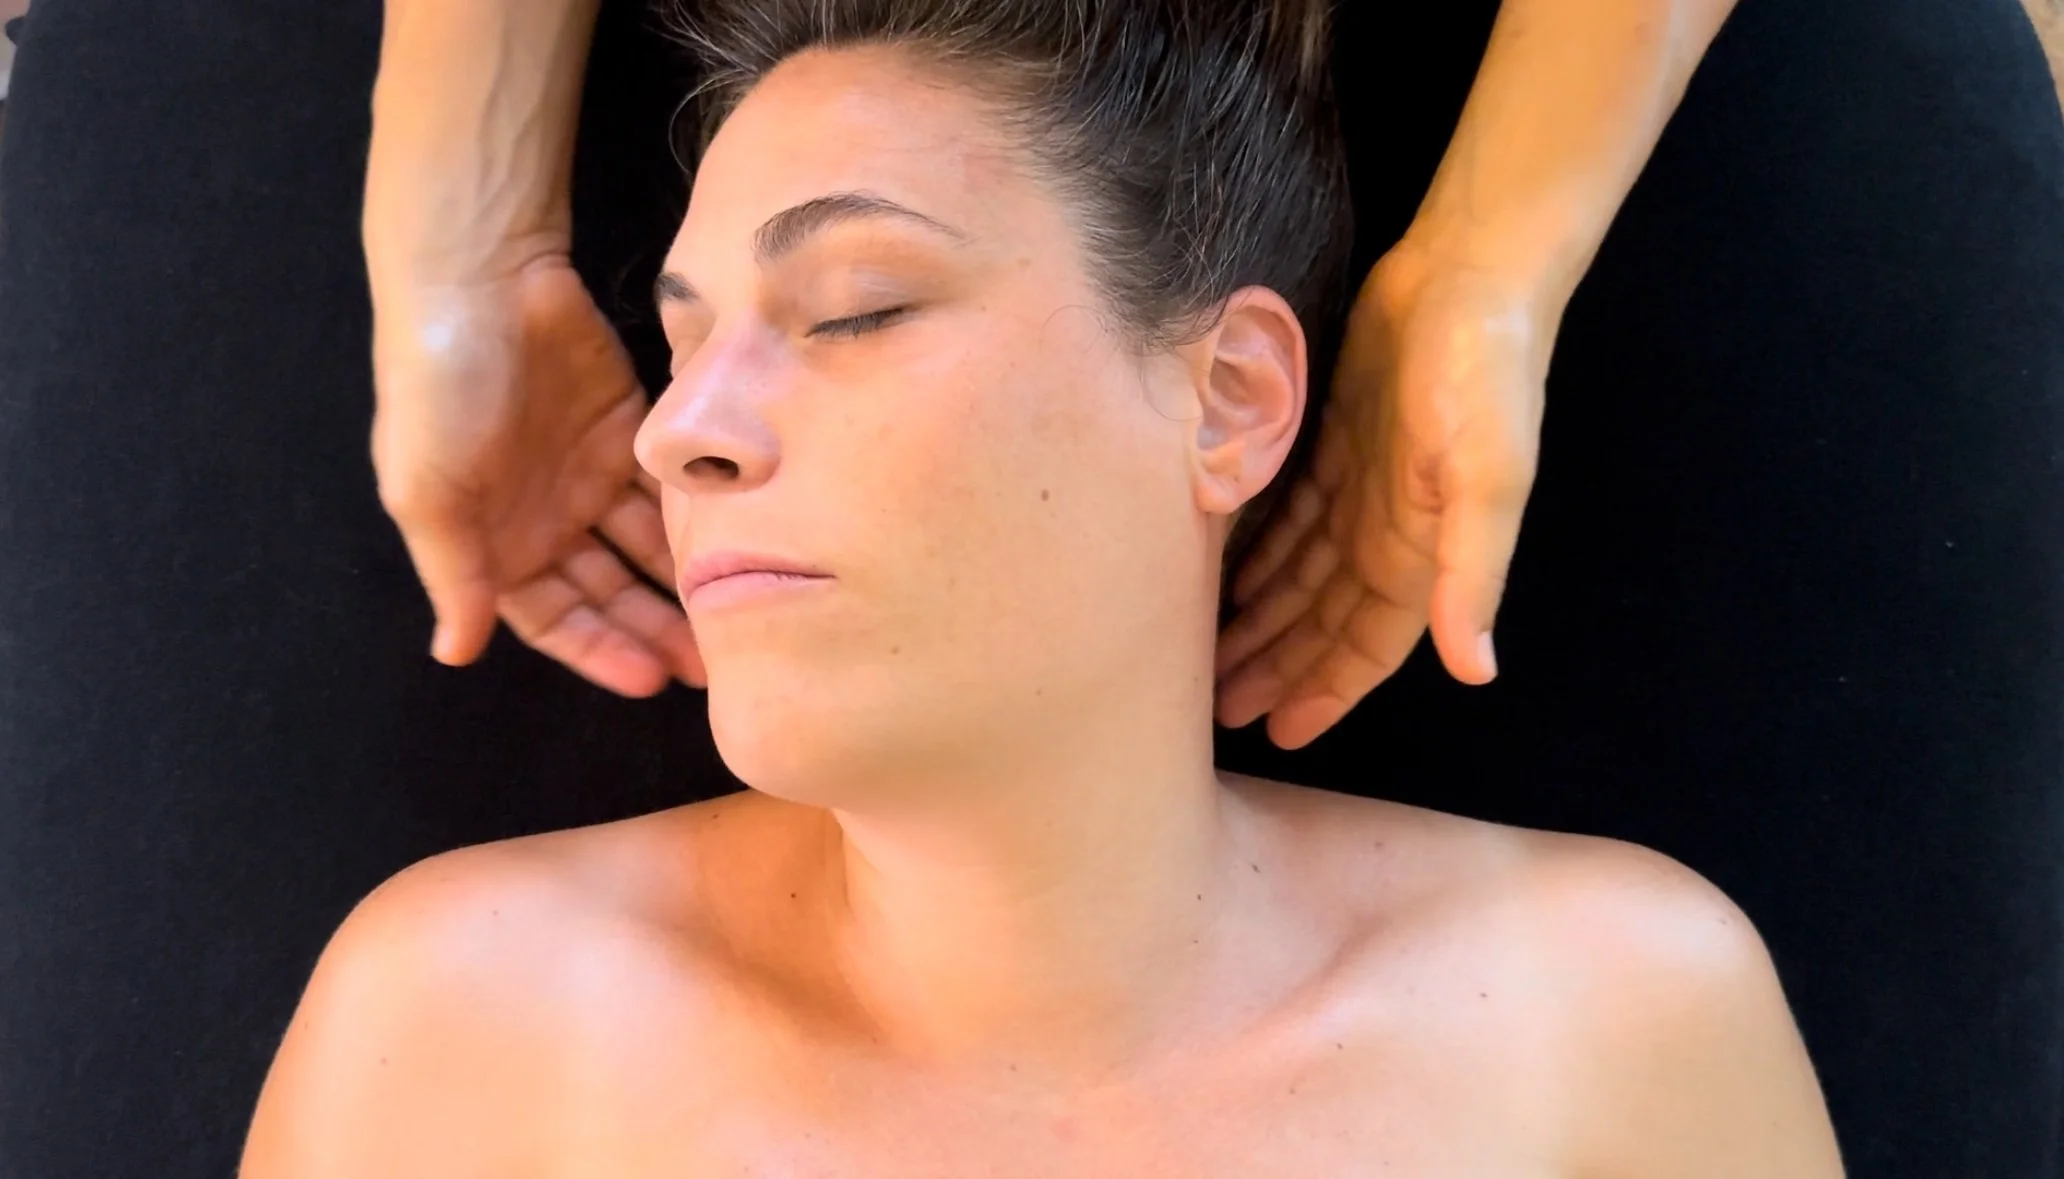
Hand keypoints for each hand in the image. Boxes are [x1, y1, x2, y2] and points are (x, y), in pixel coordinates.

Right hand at [371, 259, 702, 696]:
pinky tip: (735, 546)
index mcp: (489, 540)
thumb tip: (456, 654)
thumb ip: (454, 573)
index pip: (553, 618)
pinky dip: (693, 520)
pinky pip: (665, 491)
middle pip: (608, 591)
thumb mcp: (427, 489)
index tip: (650, 681)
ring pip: (643, 548)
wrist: (480, 276)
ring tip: (735, 612)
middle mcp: (541, 517)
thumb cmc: (437, 388)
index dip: (599, 651)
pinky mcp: (628, 429)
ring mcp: (587, 472)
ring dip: (682, 584)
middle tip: (715, 665)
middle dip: (654, 629)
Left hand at [1213, 235, 1556, 747]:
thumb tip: (1476, 669)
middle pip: (1326, 618)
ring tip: (1214, 658)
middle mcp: (1394, 527)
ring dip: (1265, 618)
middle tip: (1220, 710)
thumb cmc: (1484, 371)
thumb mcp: (1487, 475)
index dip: (1327, 689)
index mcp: (1424, 548)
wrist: (1471, 270)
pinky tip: (1227, 577)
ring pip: (1304, 573)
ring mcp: (1366, 484)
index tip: (1280, 734)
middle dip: (1281, 666)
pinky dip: (1264, 553)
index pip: (1368, 642)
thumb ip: (1474, 570)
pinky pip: (1293, 517)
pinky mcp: (1339, 439)